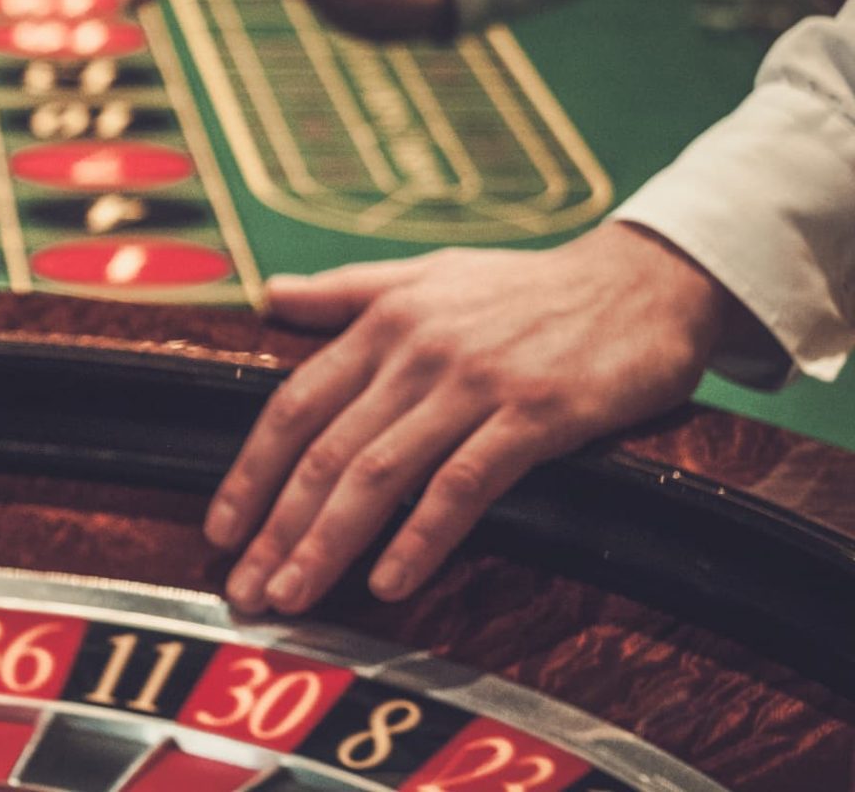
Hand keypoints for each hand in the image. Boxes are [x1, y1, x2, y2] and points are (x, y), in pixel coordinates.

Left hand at [209, 223, 735, 614]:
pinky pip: (464, 484)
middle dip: (278, 528)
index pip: (295, 407)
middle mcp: (417, 354)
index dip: (251, 472)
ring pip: (381, 473)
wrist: (646, 280)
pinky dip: (421, 536)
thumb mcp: (429, 272)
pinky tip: (390, 582)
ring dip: (329, 542)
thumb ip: (344, 291)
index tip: (221, 531)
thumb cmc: (528, 286)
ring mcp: (474, 385)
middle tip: (245, 588)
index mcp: (382, 324)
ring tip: (294, 595)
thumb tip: (267, 295)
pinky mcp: (536, 416)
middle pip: (327, 452)